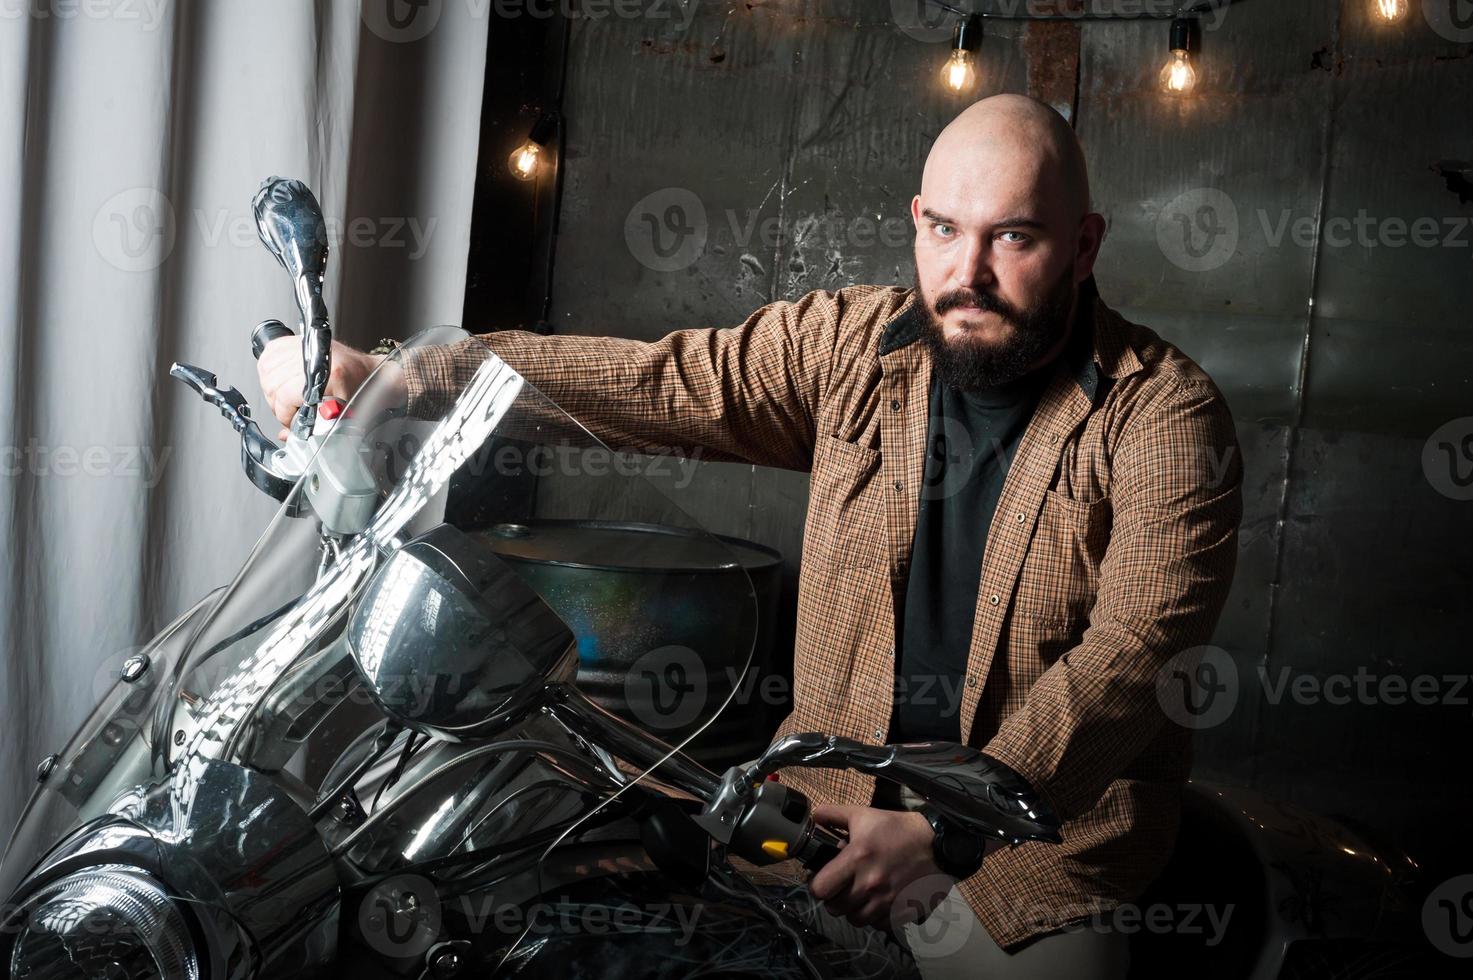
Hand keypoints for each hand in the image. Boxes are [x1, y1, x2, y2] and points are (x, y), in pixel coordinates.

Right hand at [256, 337, 394, 439]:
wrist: (371, 370)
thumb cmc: (361, 390)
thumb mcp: (344, 415)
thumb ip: (316, 427)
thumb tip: (286, 436)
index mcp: (332, 373)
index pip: (287, 396)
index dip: (286, 414)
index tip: (293, 421)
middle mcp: (317, 356)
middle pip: (274, 386)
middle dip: (279, 406)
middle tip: (291, 412)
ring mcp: (305, 345)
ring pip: (267, 373)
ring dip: (272, 390)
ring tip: (287, 397)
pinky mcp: (296, 341)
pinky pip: (268, 357)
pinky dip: (268, 371)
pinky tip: (281, 380)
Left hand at [808, 805, 945, 928]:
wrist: (937, 843)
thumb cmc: (898, 828)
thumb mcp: (863, 814)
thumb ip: (833, 814)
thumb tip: (813, 818)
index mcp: (857, 858)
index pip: (820, 889)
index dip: (817, 885)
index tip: (822, 879)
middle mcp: (870, 884)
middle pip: (835, 908)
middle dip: (834, 897)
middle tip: (841, 886)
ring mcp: (886, 901)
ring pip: (855, 920)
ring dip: (853, 909)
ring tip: (858, 895)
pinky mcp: (901, 911)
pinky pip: (878, 924)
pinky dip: (874, 917)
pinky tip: (877, 902)